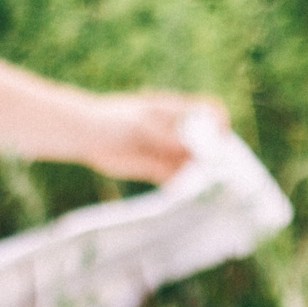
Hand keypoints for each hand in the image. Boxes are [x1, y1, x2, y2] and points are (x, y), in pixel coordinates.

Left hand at [84, 91, 228, 183]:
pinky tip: (182, 194)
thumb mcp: (143, 126)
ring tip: (202, 188)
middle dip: (215, 156)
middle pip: (206, 143)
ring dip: (199, 175)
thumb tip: (196, 152)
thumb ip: (169, 138)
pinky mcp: (156, 169)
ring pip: (192, 164)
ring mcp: (167, 150)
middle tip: (218, 173)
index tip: (220, 141)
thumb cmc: (115, 120)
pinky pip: (174, 179)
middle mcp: (177, 132)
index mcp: (177, 111)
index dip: (220, 123)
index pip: (209, 111)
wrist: (86, 134)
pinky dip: (181, 187)